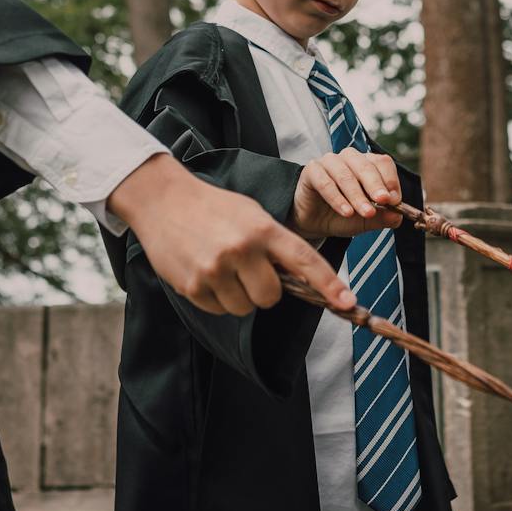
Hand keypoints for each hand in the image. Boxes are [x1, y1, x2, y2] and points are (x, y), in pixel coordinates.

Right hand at [108, 154, 355, 316]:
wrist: (163, 201)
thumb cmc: (214, 208)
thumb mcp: (252, 215)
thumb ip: (275, 244)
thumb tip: (298, 279)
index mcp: (262, 229)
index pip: (305, 260)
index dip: (329, 284)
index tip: (349, 303)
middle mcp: (241, 250)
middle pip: (272, 297)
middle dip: (265, 291)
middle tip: (249, 270)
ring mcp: (215, 270)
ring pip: (245, 307)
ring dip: (239, 296)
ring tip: (223, 268)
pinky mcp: (193, 286)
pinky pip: (220, 309)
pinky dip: (217, 298)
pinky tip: (205, 272)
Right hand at [292, 148, 403, 238]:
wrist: (314, 223)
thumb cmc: (343, 215)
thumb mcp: (367, 220)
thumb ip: (383, 217)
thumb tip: (398, 216)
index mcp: (366, 163)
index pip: (382, 163)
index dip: (390, 180)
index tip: (394, 200)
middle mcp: (349, 158)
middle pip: (365, 166)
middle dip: (376, 185)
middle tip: (383, 201)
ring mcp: (329, 162)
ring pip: (346, 174)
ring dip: (357, 195)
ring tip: (366, 212)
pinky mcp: (311, 171)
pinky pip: (325, 182)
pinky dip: (337, 198)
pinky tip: (346, 212)